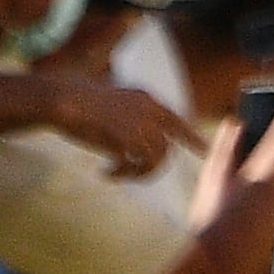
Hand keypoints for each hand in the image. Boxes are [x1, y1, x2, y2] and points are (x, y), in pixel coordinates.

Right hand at [45, 75, 206, 176]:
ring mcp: (137, 124)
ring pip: (154, 160)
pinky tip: (107, 173)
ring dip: (138, 174)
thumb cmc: (87, 102)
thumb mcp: (120, 101)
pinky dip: (122, 174)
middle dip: (154, 167)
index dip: (192, 138)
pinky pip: (133, 166)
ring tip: (119, 174)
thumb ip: (137, 114)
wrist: (67, 99)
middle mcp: (148, 110)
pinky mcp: (123, 139)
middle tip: (134, 174)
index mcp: (148, 99)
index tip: (205, 151)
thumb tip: (146, 138)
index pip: (178, 121)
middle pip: (167, 149)